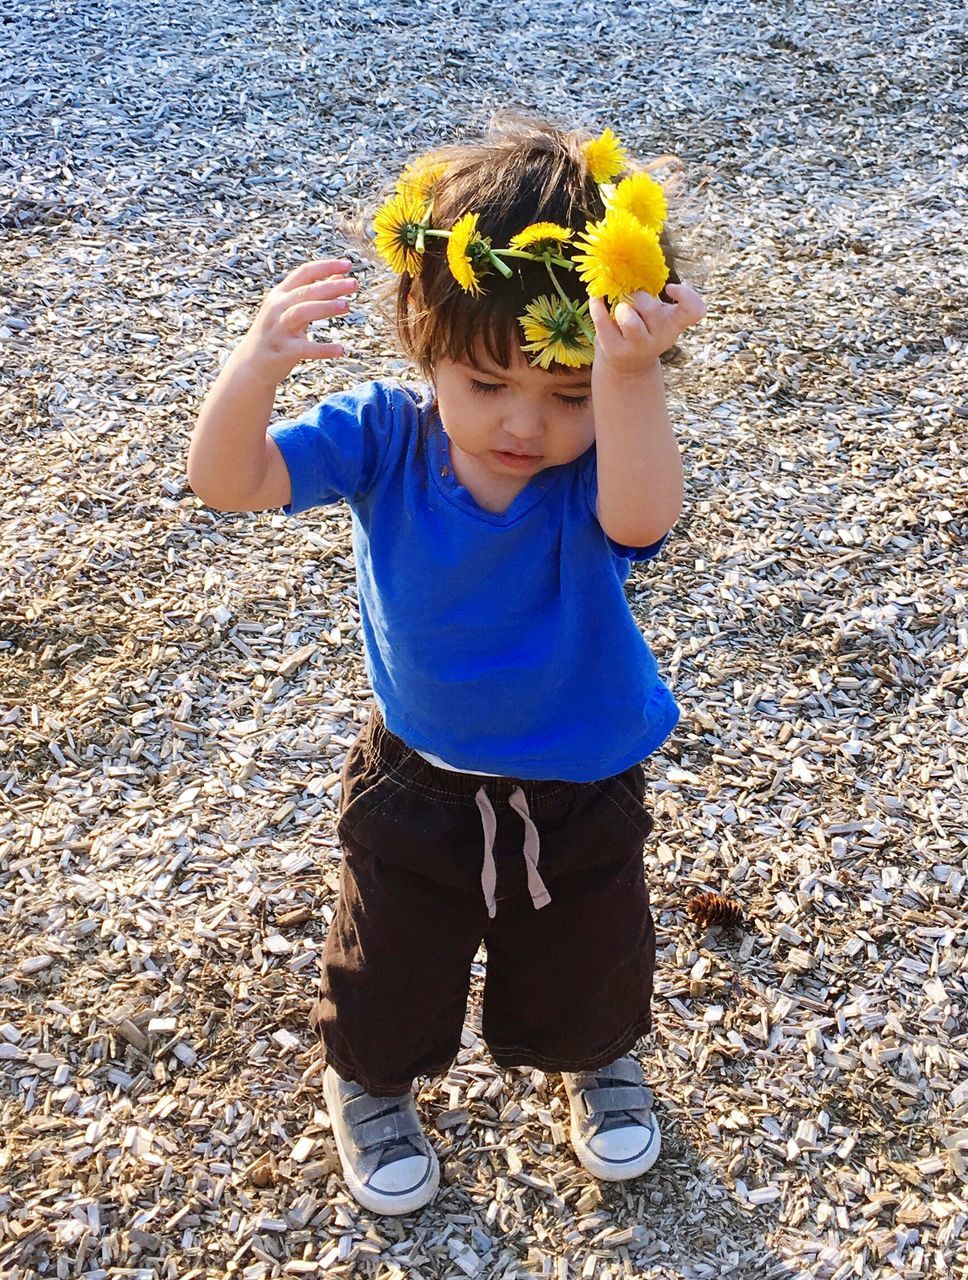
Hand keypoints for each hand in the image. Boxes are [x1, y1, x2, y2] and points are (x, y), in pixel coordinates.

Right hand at [235, 258, 357, 384]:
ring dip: (325, 307)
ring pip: (302, 312)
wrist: (252, 363)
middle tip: (354, 283)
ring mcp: (279, 328)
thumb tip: (339, 277)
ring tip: (347, 306)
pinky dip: (323, 349)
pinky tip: (341, 349)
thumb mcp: (291, 309)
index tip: (347, 264)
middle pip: (306, 291)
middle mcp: (278, 307)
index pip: (304, 272)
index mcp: (281, 294)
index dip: (326, 266)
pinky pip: (305, 348)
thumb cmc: (276, 333)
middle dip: (331, 285)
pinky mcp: (283, 350)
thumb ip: (314, 293)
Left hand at [588, 283, 705, 378]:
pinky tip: (597, 299)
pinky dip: (597, 306)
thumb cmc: (644, 327)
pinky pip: (603, 321)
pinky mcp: (616, 350)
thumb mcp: (655, 312)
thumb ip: (651, 291)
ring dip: (622, 307)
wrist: (628, 366)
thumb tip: (630, 260)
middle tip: (632, 300)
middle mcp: (662, 337)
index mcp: (675, 322)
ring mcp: (639, 346)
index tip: (669, 287)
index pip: (695, 310)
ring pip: (629, 319)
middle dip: (638, 297)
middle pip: (652, 309)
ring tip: (620, 309)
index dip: (686, 295)